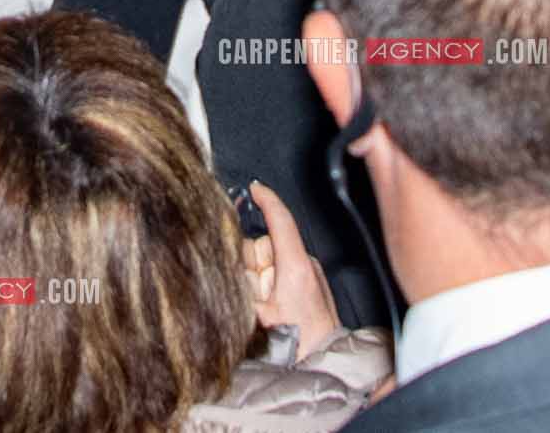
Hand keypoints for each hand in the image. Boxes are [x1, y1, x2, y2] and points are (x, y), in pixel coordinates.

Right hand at [241, 181, 340, 354]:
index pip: (281, 220)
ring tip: (263, 306)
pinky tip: (269, 307)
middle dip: (250, 262)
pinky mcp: (310, 287)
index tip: (254, 188)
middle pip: (265, 245)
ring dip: (259, 277)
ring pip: (270, 262)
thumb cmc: (299, 343)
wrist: (324, 361)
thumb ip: (240, 287)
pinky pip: (281, 274)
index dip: (266, 200)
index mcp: (295, 266)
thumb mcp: (260, 317)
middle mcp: (305, 265)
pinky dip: (269, 284)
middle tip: (250, 292)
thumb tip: (225, 267)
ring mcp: (309, 276)